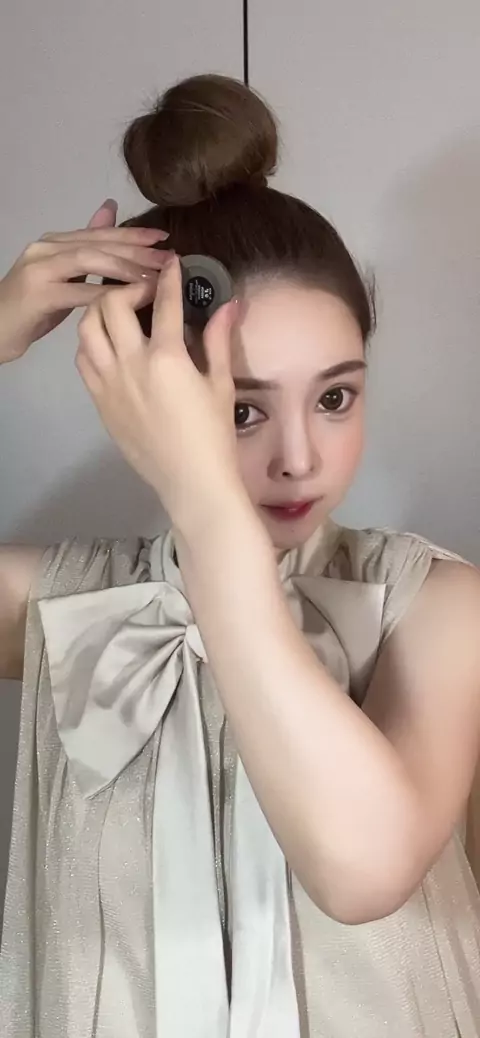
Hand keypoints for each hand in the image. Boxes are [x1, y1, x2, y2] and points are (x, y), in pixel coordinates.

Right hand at [0, 199, 167, 364]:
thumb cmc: (31, 309)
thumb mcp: (62, 276)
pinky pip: (78, 291)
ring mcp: (40, 268)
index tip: (163, 238)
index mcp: (55, 242)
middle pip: (99, 243)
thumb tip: (110, 212)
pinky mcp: (38, 294)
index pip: (101, 233)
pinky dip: (107, 294)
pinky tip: (130, 299)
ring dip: (126, 268)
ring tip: (154, 276)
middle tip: (168, 258)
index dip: (133, 234)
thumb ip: (86, 249)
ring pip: (91, 260)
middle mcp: (47, 248)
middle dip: (137, 250)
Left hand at [75, 254, 244, 530]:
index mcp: (167, 357)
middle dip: (127, 288)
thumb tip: (229, 304)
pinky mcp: (100, 402)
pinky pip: (84, 361)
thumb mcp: (221, 384)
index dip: (168, 277)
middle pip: (111, 304)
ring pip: (88, 329)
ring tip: (122, 314)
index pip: (164, 302)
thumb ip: (218, 340)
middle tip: (145, 293)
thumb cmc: (213, 435)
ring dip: (102, 312)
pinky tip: (111, 346)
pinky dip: (93, 344)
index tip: (172, 265)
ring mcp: (109, 384)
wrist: (191, 481)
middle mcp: (131, 364)